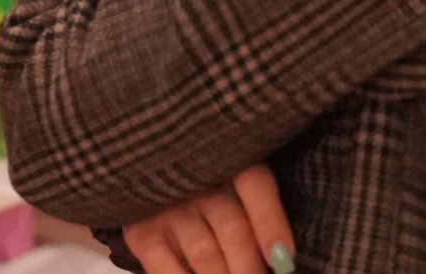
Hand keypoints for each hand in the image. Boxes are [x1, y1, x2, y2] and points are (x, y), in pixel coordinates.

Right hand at [120, 166, 294, 273]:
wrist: (145, 172)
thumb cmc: (207, 188)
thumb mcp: (235, 184)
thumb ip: (259, 212)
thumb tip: (282, 258)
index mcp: (229, 162)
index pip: (255, 186)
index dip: (270, 222)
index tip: (284, 258)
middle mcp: (196, 180)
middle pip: (234, 229)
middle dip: (251, 269)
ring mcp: (166, 205)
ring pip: (205, 253)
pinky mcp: (141, 231)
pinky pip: (164, 267)